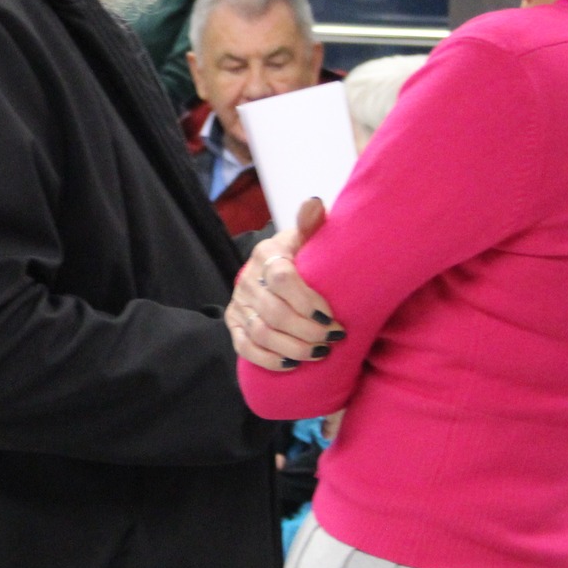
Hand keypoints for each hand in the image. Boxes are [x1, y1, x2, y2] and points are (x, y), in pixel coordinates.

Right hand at [226, 198, 341, 370]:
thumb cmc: (299, 255)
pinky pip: (246, 348)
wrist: (272, 270)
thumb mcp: (305, 238)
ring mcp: (239, 303)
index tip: (332, 317)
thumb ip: (310, 224)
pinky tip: (293, 364)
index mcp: (267, 254)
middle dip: (308, 331)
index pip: (282, 278)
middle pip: (275, 313)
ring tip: (320, 352)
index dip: (308, 302)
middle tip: (333, 339)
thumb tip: (314, 203)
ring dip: (294, 348)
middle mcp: (248, 279)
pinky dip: (270, 359)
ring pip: (262, 333)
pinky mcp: (234, 324)